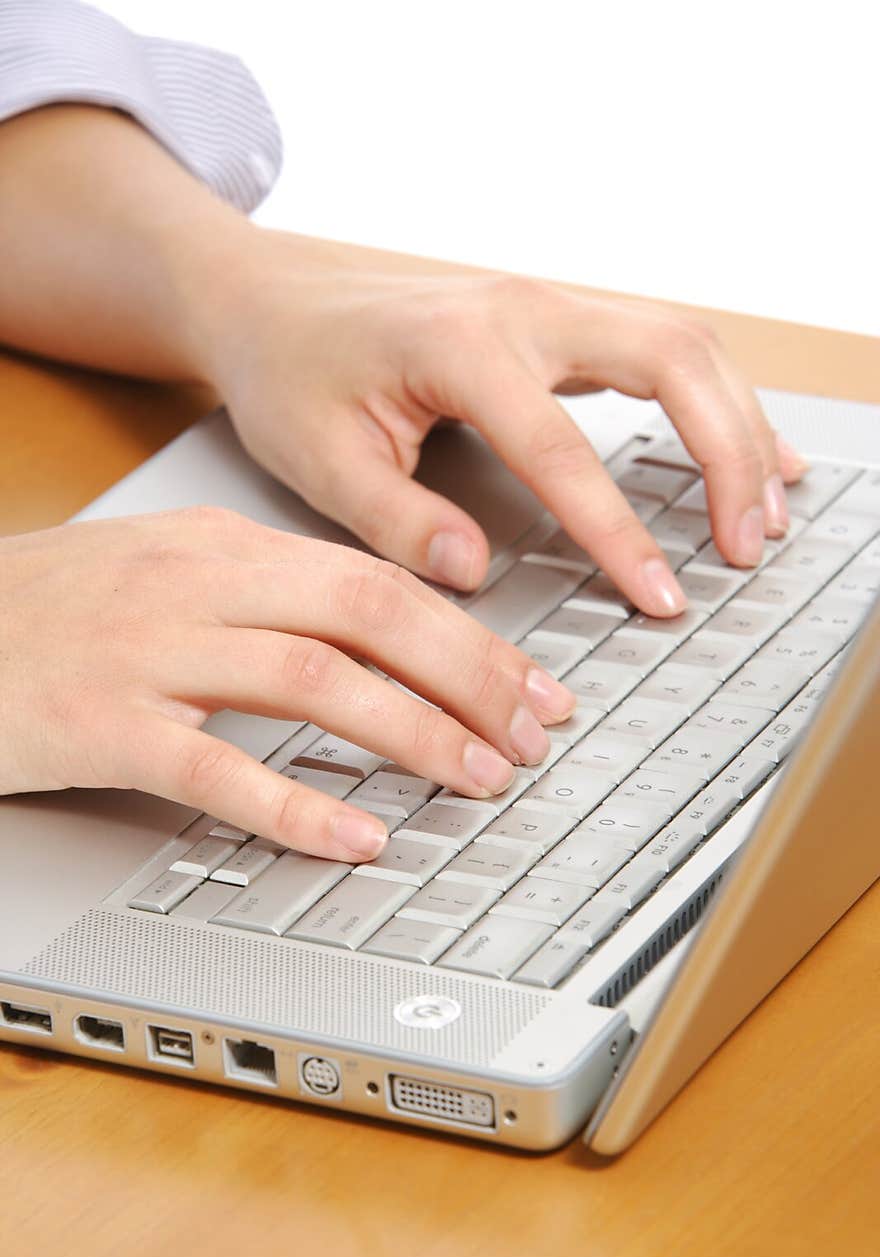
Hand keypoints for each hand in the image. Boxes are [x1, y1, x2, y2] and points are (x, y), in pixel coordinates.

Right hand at [0, 509, 574, 858]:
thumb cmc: (50, 610)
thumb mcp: (165, 571)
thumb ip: (264, 596)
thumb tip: (376, 639)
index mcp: (220, 545)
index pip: (376, 581)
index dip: (471, 637)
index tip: (534, 688)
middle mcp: (195, 584)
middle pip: (367, 617)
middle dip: (470, 678)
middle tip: (534, 736)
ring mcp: (146, 652)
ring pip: (312, 683)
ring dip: (411, 736)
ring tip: (477, 780)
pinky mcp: (99, 725)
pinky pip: (216, 768)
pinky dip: (297, 807)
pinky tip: (357, 840)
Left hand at [191, 233, 805, 616]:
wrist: (274, 302)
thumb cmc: (291, 372)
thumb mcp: (318, 458)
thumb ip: (396, 519)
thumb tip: (476, 571)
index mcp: (460, 345)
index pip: (563, 449)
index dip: (618, 530)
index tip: (657, 593)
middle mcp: (520, 308)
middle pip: (669, 358)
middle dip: (724, 454)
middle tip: (745, 543)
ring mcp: (547, 304)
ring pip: (683, 341)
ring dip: (738, 421)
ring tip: (766, 508)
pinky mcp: (557, 319)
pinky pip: (663, 345)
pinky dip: (715, 397)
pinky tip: (745, 446)